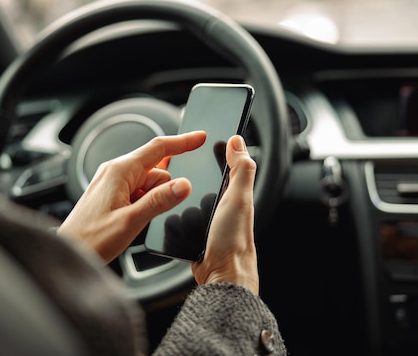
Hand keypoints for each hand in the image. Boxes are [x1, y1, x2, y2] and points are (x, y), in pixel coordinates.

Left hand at [58, 131, 205, 262]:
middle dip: (161, 190)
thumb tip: (184, 185)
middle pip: (155, 171)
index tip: (200, 137)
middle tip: (145, 213)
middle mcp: (114, 171)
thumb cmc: (91, 238)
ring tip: (131, 220)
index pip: (158, 148)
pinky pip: (137, 192)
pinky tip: (130, 219)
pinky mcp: (110, 193)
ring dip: (149, 200)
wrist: (69, 251)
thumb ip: (160, 201)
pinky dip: (141, 203)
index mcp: (119, 171)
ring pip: (147, 183)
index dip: (183, 142)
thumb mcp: (132, 221)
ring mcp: (111, 182)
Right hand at [191, 135, 258, 294]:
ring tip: (184, 209)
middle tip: (185, 183)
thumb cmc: (234, 240)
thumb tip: (238, 141)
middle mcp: (224, 205)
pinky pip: (179, 219)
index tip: (200, 144)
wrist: (221, 276)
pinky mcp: (195, 234)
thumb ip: (241, 169)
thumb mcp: (239, 198)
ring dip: (181, 204)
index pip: (226, 164)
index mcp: (237, 193)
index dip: (215, 151)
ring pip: (186, 201)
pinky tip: (178, 224)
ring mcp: (209, 220)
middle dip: (191, 183)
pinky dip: (176, 221)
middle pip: (201, 181)